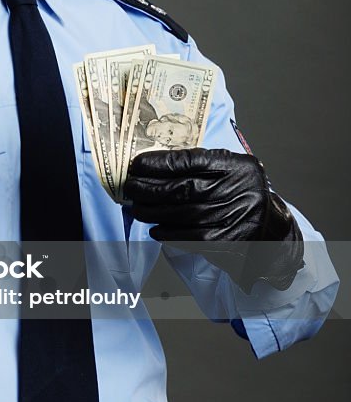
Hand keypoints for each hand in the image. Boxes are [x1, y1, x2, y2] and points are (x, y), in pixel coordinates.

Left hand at [123, 148, 302, 291]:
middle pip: (184, 188)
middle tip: (130, 188)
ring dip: (154, 212)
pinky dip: (168, 233)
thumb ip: (199, 166)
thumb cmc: (240, 195)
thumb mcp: (228, 171)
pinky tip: (155, 229)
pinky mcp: (230, 241)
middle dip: (150, 188)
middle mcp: (239, 189)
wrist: (272, 229)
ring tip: (137, 208)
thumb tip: (152, 167)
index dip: (160, 163)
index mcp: (237, 166)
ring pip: (184, 214)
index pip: (192, 160)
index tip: (136, 165)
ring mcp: (236, 216)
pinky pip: (191, 237)